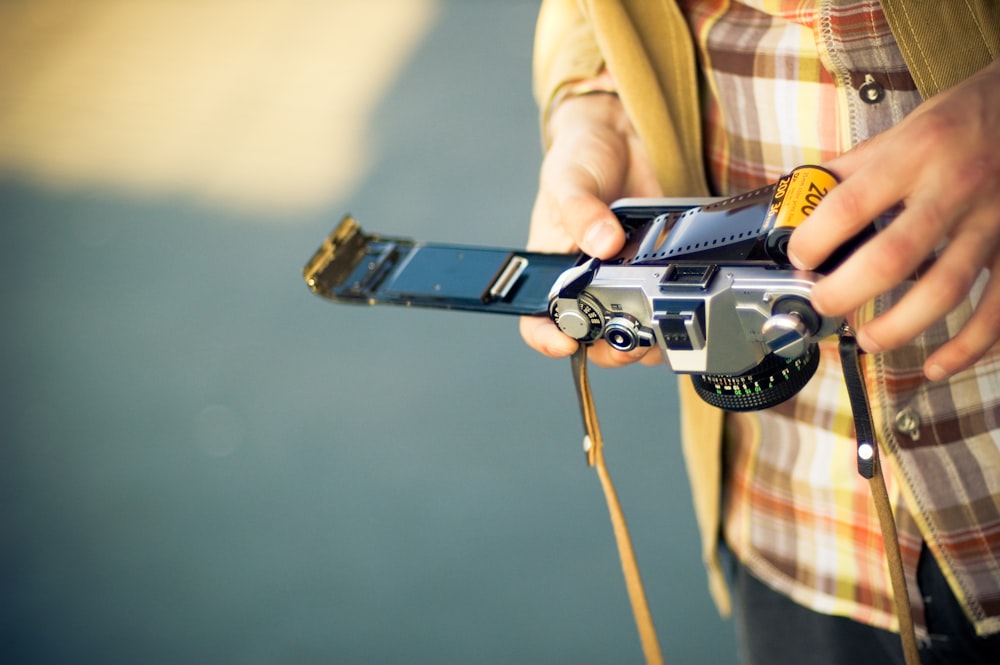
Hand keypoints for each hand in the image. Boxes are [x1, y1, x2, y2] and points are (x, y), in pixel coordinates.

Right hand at [519, 92, 663, 366]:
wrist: (623, 134)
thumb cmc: (580, 158)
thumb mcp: (568, 180)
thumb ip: (581, 211)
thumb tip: (603, 242)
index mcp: (551, 268)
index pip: (538, 320)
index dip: (548, 339)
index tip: (567, 342)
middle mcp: (585, 282)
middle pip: (591, 339)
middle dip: (609, 349)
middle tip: (627, 342)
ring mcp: (622, 279)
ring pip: (631, 331)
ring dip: (646, 340)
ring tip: (658, 326)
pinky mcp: (655, 270)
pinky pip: (663, 304)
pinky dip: (673, 310)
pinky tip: (681, 299)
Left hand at [788, 58, 999, 380]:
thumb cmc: (962, 121)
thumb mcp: (901, 131)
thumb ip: (853, 171)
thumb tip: (801, 205)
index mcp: (915, 154)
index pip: (849, 206)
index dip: (815, 241)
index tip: (799, 259)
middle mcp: (954, 189)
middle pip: (892, 258)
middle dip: (846, 292)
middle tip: (823, 305)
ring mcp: (991, 223)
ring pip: (943, 291)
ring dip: (898, 326)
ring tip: (867, 339)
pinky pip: (996, 309)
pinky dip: (967, 346)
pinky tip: (936, 365)